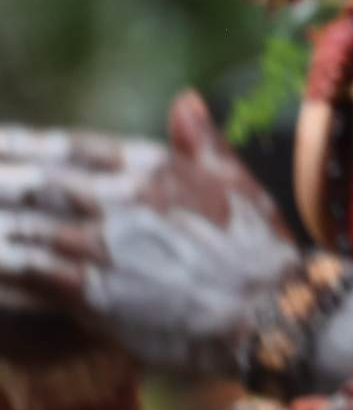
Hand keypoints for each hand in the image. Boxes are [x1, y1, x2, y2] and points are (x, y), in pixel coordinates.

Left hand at [0, 95, 305, 378]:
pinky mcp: (89, 292)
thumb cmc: (259, 247)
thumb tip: (184, 99)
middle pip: (34, 184)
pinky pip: (25, 275)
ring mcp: (101, 246)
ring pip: (22, 228)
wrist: (269, 311)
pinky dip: (3, 265)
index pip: (71, 147)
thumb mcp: (235, 182)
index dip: (24, 143)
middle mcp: (120, 200)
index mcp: (152, 168)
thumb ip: (201, 141)